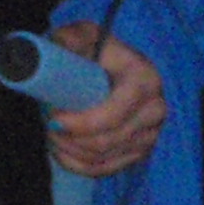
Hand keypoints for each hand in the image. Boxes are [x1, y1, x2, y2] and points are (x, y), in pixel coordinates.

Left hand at [44, 23, 164, 176]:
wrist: (113, 63)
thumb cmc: (95, 48)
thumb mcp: (82, 35)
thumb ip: (68, 40)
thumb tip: (50, 56)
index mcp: (144, 79)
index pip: (113, 115)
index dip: (81, 123)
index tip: (54, 118)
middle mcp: (154, 110)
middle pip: (107, 141)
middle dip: (71, 139)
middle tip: (48, 125)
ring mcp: (150, 134)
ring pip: (104, 158)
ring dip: (71, 151)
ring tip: (52, 133)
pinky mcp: (140, 151)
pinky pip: (107, 169)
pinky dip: (79, 165)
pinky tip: (62, 151)